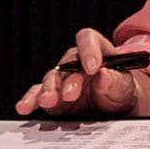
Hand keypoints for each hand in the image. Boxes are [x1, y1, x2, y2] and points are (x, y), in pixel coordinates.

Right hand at [15, 28, 138, 116]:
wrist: (115, 109)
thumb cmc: (120, 90)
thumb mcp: (124, 87)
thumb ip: (116, 81)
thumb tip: (104, 76)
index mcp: (98, 51)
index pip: (88, 39)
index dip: (89, 50)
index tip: (93, 68)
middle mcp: (76, 62)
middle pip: (67, 63)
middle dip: (69, 79)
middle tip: (71, 94)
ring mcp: (62, 79)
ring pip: (51, 79)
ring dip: (49, 90)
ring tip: (49, 101)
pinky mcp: (52, 96)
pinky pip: (37, 95)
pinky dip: (31, 100)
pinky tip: (25, 106)